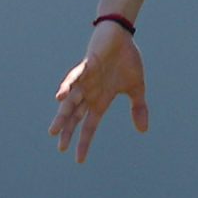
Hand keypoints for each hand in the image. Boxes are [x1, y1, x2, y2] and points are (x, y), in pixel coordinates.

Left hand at [50, 23, 147, 162]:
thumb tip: (143, 130)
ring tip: (54, 130)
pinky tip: (60, 96)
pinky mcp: (86, 66)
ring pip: (71, 102)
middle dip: (67, 131)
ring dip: (63, 115)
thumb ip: (138, 109)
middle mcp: (90, 93)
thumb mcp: (137, 88)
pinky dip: (66, 86)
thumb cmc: (127, 61)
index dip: (84, 142)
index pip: (90, 126)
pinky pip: (74, 78)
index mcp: (100, 100)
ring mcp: (86, 81)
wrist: (122, 37)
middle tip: (60, 148)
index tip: (79, 160)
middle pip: (75, 116)